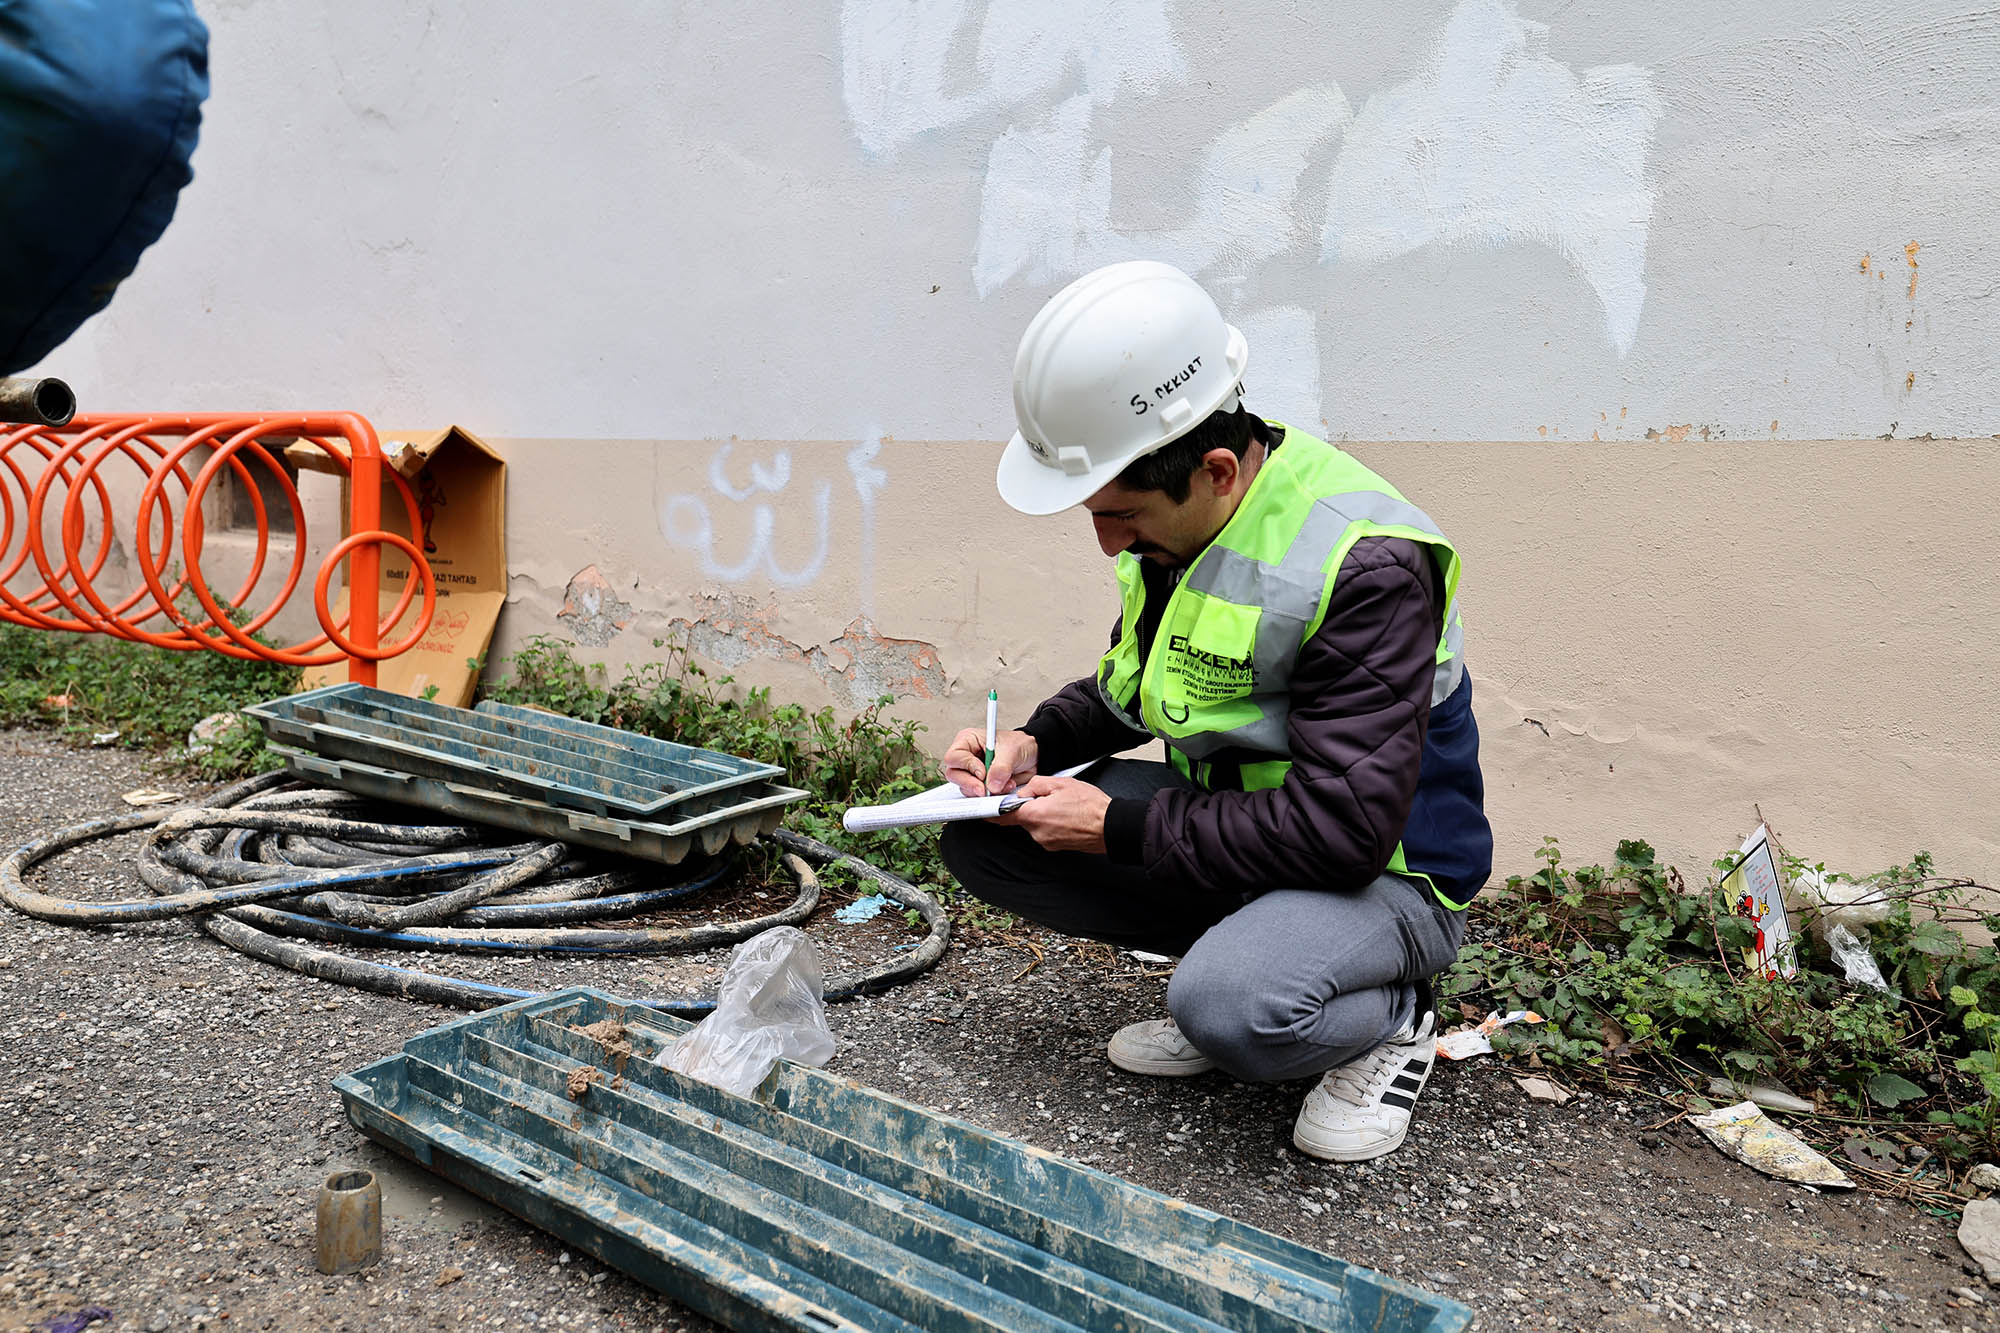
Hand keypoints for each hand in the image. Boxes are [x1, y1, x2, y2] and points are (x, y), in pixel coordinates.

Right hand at [943, 726, 1037, 795]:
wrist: (1035, 756)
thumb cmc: (1020, 745)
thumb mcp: (1012, 751)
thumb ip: (1001, 767)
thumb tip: (991, 785)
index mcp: (968, 741)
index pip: (954, 757)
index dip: (967, 766)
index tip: (982, 773)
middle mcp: (966, 757)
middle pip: (954, 775)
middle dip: (970, 784)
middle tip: (985, 789)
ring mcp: (972, 773)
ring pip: (965, 788)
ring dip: (984, 791)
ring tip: (1004, 784)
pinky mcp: (980, 785)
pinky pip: (978, 796)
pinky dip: (992, 796)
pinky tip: (1005, 787)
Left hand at [996, 776, 1110, 853]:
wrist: (1110, 827)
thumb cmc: (1090, 806)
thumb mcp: (1060, 784)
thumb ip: (1035, 785)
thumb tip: (1024, 791)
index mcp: (1034, 815)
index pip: (1002, 816)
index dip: (991, 811)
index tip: (984, 808)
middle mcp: (1037, 832)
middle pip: (1021, 818)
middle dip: (1028, 806)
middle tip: (1045, 796)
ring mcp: (1046, 842)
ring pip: (1035, 824)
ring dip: (1042, 814)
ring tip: (1062, 805)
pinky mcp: (1056, 846)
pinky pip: (1046, 831)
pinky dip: (1051, 822)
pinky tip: (1066, 815)